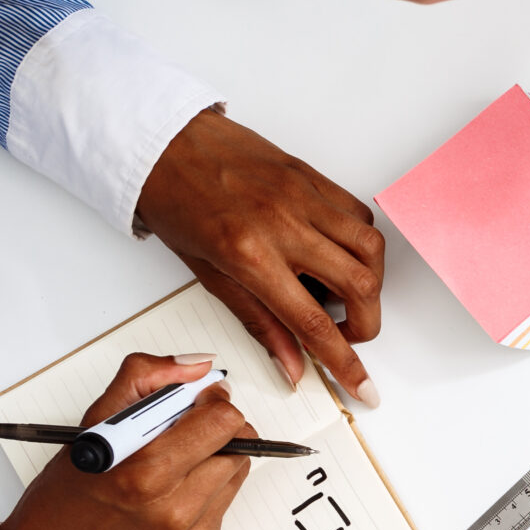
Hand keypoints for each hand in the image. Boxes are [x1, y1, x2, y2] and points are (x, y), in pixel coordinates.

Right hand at [0, 354, 254, 529]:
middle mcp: (176, 508)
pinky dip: (206, 491)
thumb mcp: (91, 426)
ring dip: (214, 459)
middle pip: (240, 446)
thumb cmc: (63, 499)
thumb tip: (197, 366)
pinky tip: (170, 496)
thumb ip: (144, 380)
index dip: (213, 404)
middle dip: (216, 431)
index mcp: (146, 472)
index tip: (197, 402)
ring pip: (238, 474)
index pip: (223, 423)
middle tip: (183, 431)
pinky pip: (225, 505)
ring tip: (172, 465)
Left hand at [136, 111, 385, 404]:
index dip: (345, 363)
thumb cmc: (173, 202)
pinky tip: (337, 252)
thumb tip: (291, 364)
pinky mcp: (309, 175)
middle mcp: (283, 223)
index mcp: (249, 254)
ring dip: (371, 281)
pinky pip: (358, 214)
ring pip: (370, 248)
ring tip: (344, 292)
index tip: (363, 387)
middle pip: (360, 285)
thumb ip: (259, 321)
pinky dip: (360, 242)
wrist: (159, 142)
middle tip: (348, 335)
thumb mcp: (207, 274)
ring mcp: (301, 195)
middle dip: (367, 323)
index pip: (313, 322)